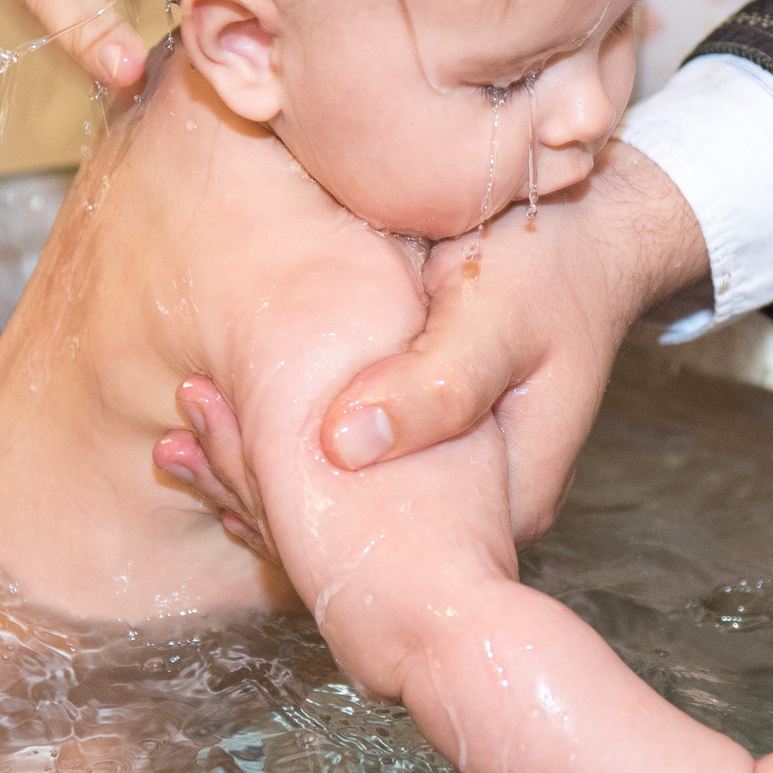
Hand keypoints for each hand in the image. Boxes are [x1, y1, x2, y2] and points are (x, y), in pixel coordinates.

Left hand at [154, 143, 708, 536]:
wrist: (596, 226)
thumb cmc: (553, 259)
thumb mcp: (498, 313)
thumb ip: (432, 384)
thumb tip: (343, 447)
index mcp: (504, 501)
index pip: (378, 546)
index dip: (285, 509)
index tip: (210, 453)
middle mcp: (479, 514)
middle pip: (351, 537)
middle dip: (255, 495)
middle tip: (175, 444)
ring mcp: (457, 489)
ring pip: (342, 508)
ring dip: (260, 476)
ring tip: (177, 441)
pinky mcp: (434, 452)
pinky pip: (349, 474)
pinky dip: (286, 450)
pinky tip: (225, 422)